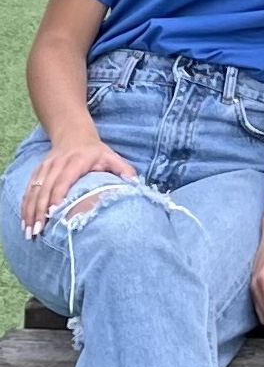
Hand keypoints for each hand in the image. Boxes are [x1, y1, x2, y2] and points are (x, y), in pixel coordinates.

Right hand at [19, 139, 135, 237]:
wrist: (74, 135)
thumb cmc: (95, 151)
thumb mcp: (111, 156)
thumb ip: (124, 169)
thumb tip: (135, 184)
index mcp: (76, 161)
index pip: (63, 181)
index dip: (57, 197)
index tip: (54, 214)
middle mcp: (57, 164)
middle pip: (45, 189)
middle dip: (40, 211)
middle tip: (38, 231)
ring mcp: (45, 168)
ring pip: (34, 191)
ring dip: (30, 212)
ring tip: (29, 231)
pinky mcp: (37, 171)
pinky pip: (28, 190)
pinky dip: (25, 206)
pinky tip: (25, 221)